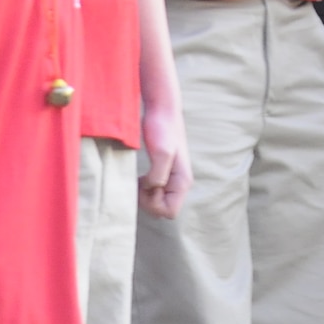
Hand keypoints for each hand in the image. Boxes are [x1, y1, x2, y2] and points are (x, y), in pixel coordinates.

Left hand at [139, 105, 191, 219]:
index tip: (146, 185)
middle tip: (140, 182)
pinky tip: (139, 177)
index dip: (154, 204)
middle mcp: (180, 183)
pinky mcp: (163, 173)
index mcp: (183, 181)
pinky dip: (144, 189)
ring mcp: (172, 179)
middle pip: (163, 210)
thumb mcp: (161, 153)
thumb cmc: (162, 129)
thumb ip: (158, 176)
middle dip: (148, 201)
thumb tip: (152, 190)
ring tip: (139, 179)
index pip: (170, 212)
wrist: (161, 110)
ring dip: (145, 195)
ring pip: (158, 202)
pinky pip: (154, 192)